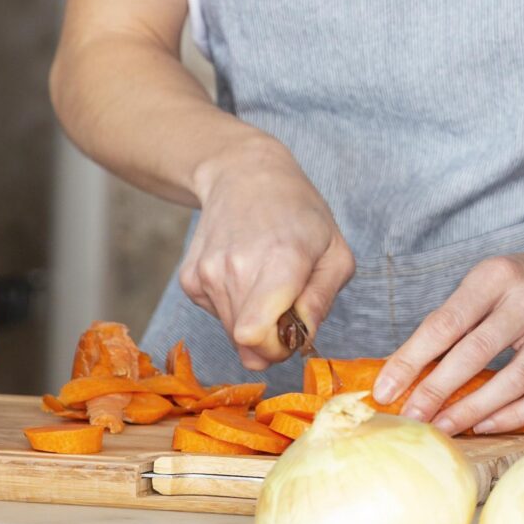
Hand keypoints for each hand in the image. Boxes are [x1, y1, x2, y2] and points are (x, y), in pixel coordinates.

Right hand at [179, 137, 354, 372]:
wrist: (244, 175)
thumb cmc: (299, 212)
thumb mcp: (335, 251)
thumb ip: (322, 300)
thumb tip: (300, 338)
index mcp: (279, 261)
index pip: (255, 336)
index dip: (277, 349)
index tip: (293, 333)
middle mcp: (235, 269)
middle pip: (245, 343)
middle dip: (271, 338)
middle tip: (288, 303)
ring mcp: (206, 273)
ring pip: (230, 331)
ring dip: (253, 320)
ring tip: (267, 280)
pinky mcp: (189, 280)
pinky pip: (216, 314)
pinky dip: (234, 305)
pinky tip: (244, 272)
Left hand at [375, 250, 523, 436]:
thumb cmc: (517, 288)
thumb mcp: (482, 286)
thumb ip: (448, 322)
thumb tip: (400, 373)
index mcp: (498, 275)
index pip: (446, 323)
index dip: (411, 359)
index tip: (385, 389)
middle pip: (477, 352)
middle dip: (437, 390)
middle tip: (411, 417)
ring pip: (514, 381)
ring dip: (473, 410)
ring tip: (443, 426)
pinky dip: (513, 416)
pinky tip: (485, 425)